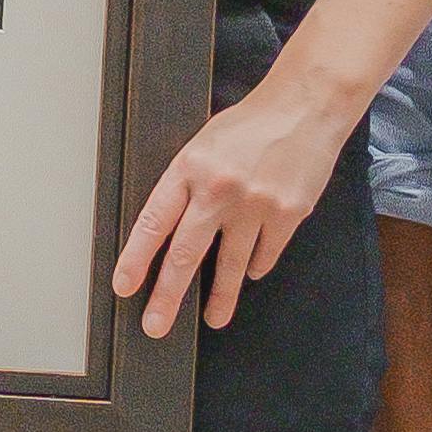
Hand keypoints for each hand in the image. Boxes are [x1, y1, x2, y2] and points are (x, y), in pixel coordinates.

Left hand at [108, 80, 349, 338]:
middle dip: (168, 296)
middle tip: (155, 326)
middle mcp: (219, 189)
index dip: (136, 258)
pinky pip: (265, 255)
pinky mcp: (288, 213)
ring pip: (230, 266)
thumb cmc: (251, 124)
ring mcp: (255, 204)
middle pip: (186, 255)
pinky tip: (250, 272)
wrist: (306, 106)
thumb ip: (186, 183)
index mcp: (189, 168)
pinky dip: (255, 266)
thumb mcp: (203, 144)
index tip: (125, 286)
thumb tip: (166, 228)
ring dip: (220, 298)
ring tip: (213, 318)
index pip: (153, 222)